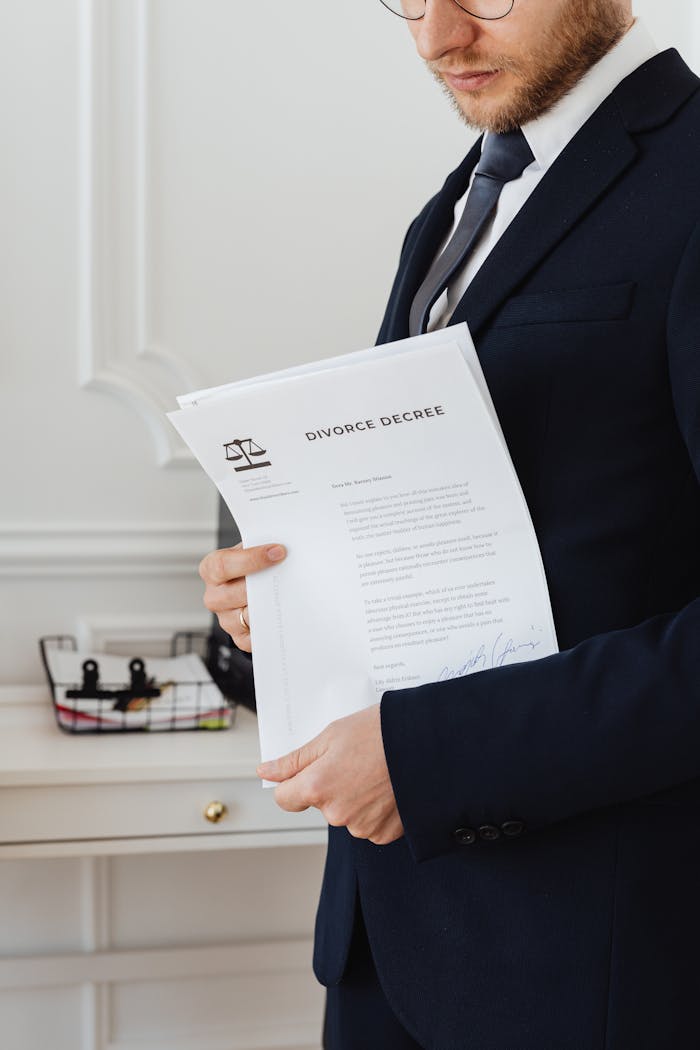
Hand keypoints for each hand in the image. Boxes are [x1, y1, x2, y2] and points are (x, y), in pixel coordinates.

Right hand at [199, 542, 285, 652]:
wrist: (253, 586)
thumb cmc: (251, 567)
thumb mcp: (250, 550)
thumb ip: (259, 545)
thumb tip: (281, 547)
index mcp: (212, 570)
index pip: (223, 565)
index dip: (251, 558)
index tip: (278, 552)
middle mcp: (215, 596)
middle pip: (233, 594)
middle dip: (262, 585)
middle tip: (286, 575)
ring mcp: (226, 619)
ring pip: (246, 616)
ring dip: (268, 606)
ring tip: (287, 595)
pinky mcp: (240, 637)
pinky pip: (254, 638)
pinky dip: (269, 627)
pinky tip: (282, 615)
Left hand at [257, 705, 403, 845]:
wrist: (424, 743)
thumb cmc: (378, 732)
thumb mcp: (330, 735)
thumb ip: (293, 760)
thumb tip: (266, 772)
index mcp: (317, 787)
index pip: (285, 798)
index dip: (294, 781)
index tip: (311, 769)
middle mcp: (336, 814)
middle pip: (318, 804)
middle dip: (329, 786)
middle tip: (353, 761)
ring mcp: (361, 827)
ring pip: (345, 814)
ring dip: (353, 798)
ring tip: (374, 772)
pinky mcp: (384, 834)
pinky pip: (368, 824)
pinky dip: (374, 809)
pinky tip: (386, 787)